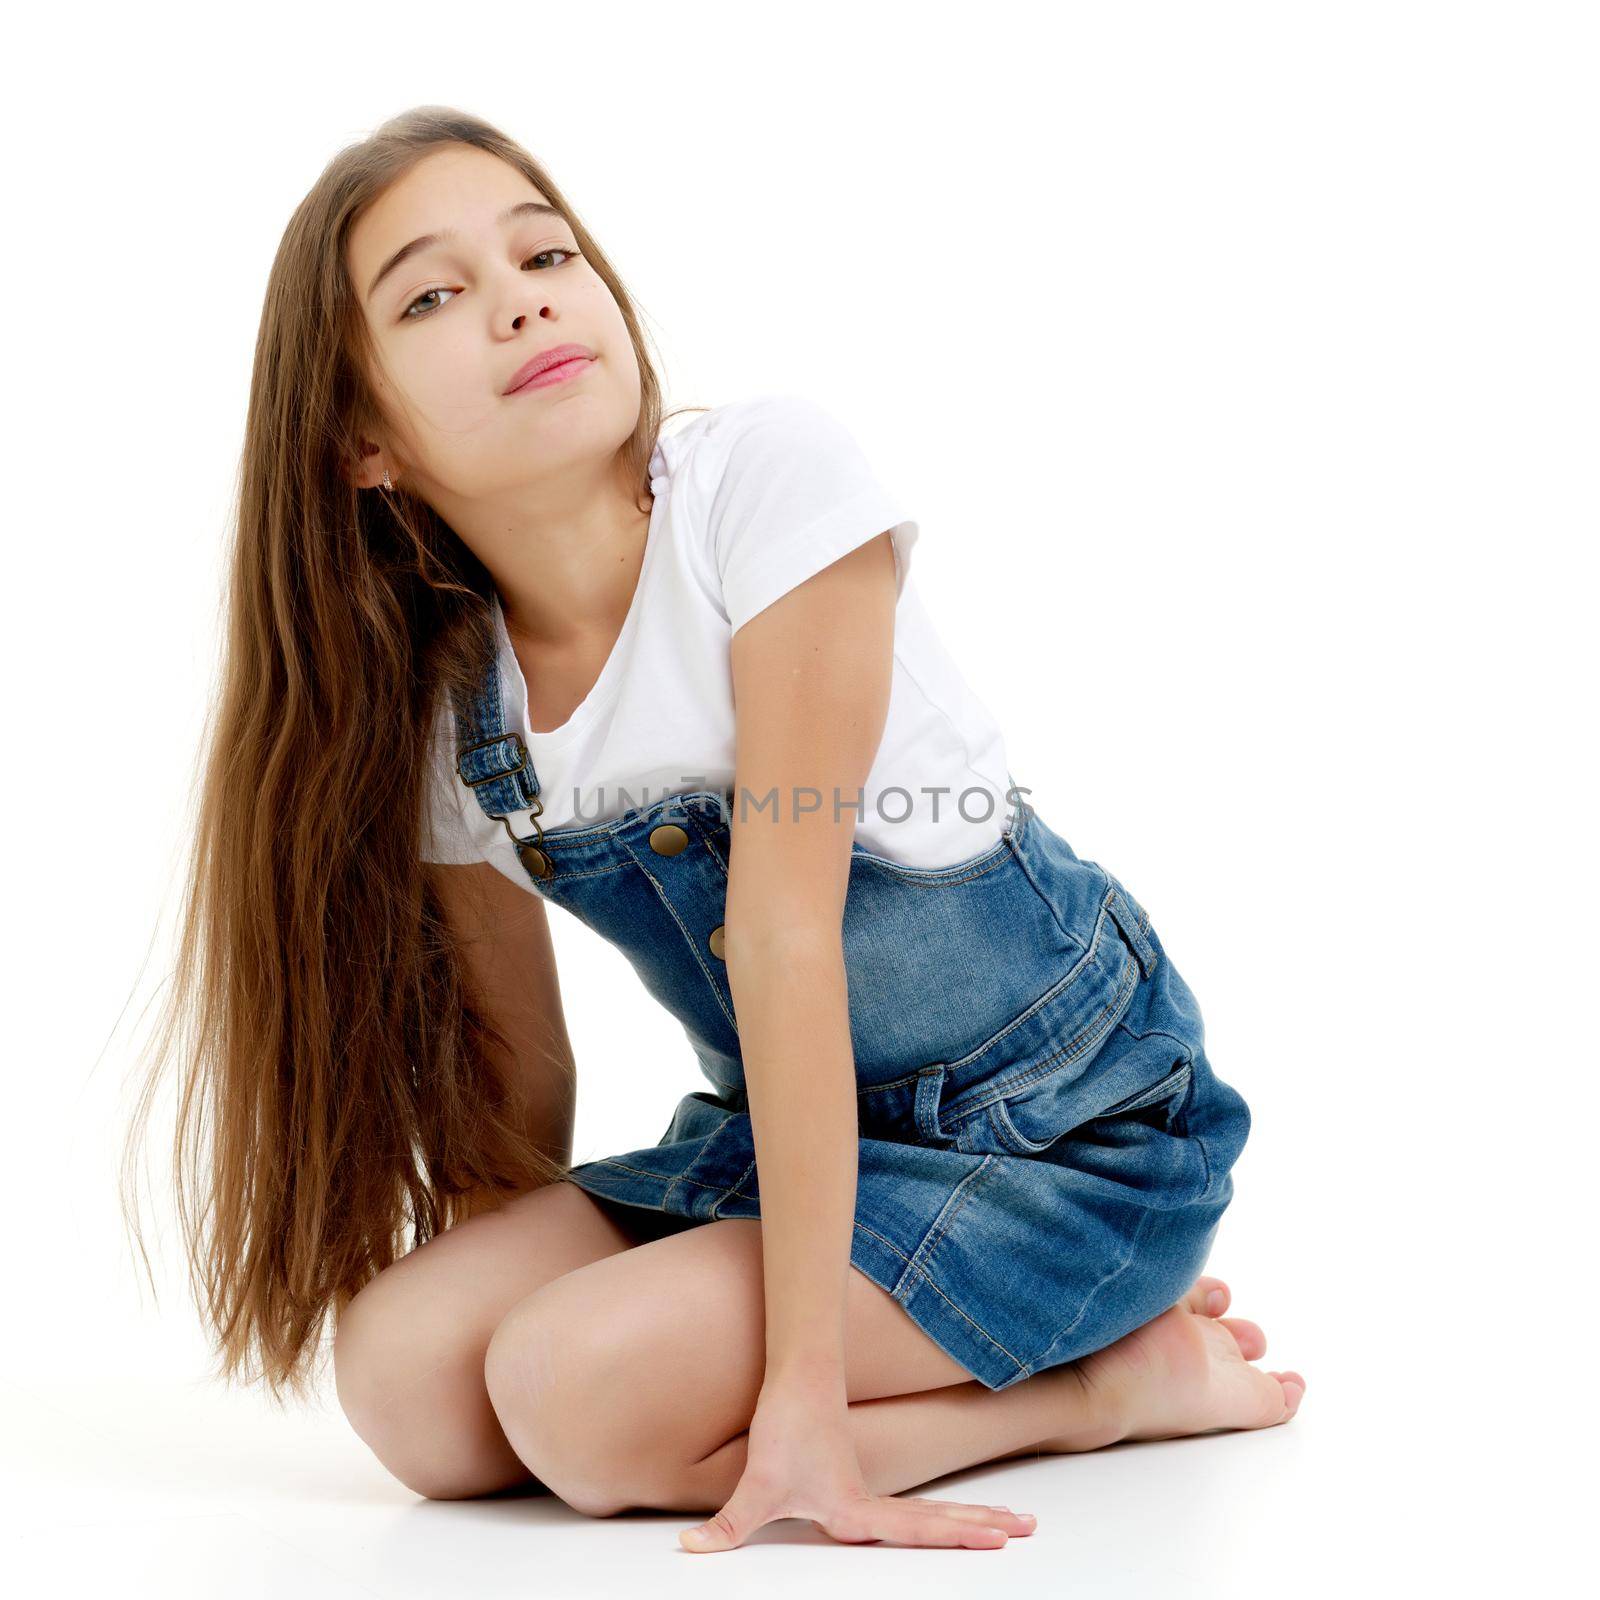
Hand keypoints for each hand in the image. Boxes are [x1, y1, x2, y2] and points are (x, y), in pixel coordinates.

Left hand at [679, 1375, 1036, 1551]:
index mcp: (857, 1511)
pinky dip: (948, 1510)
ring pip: (934, 1507)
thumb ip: (728, 1527)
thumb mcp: (754, 1487)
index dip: (959, 1536)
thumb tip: (690, 1549)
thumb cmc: (782, 1427)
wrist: (796, 1375)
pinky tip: (966, 1511)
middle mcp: (871, 1500)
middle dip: (984, 1525)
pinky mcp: (861, 1474)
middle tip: (1031, 1528)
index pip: (917, 1531)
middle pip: (940, 1519)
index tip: (1000, 1538)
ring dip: (974, 1513)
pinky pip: (917, 1502)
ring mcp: (871, 1485)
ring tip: (1017, 1518)